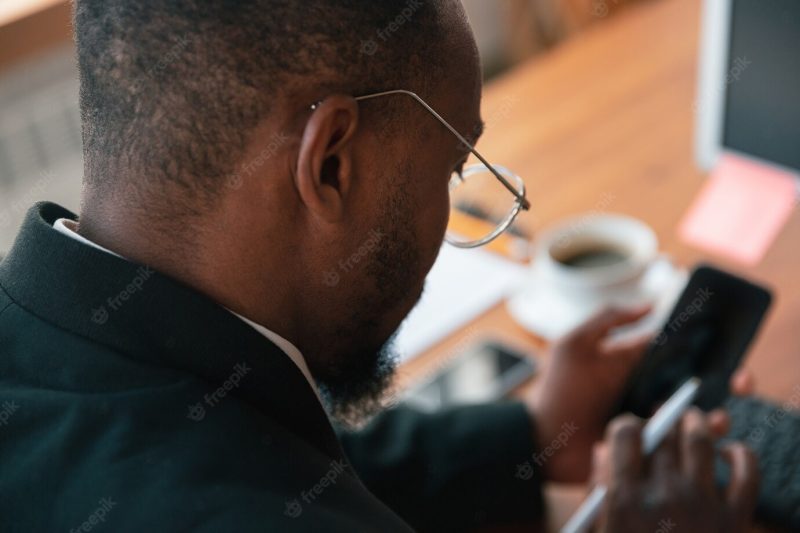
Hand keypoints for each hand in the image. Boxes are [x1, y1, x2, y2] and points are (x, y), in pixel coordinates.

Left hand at [525, 306, 754, 482]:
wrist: (542, 440)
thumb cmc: (558, 390)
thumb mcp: (575, 345)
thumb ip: (608, 319)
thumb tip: (650, 305)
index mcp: (640, 366)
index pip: (685, 354)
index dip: (711, 349)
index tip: (729, 346)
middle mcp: (653, 393)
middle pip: (704, 386)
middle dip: (730, 381)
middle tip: (739, 381)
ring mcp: (655, 423)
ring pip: (701, 417)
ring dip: (717, 413)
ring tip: (714, 413)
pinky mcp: (653, 450)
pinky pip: (686, 447)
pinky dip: (699, 441)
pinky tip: (693, 432)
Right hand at [593, 410, 758, 532]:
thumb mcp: (601, 529)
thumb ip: (599, 488)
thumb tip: (606, 450)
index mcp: (625, 498)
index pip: (626, 432)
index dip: (628, 426)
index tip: (632, 433)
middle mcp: (664, 494)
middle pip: (664, 432)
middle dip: (662, 423)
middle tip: (663, 426)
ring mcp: (702, 505)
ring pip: (702, 440)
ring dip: (697, 423)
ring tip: (694, 421)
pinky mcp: (735, 519)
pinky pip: (747, 470)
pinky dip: (741, 453)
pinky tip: (729, 452)